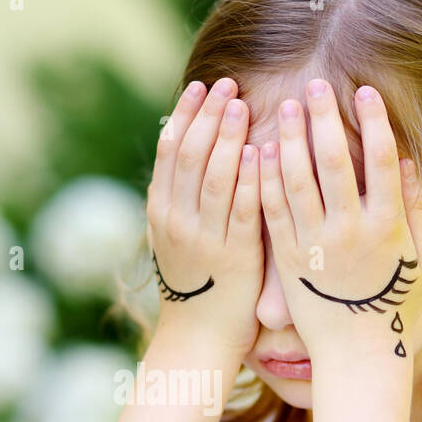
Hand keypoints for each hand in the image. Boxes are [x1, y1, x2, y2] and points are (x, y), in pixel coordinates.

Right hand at [146, 78, 262, 358]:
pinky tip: (259, 152)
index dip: (186, 115)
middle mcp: (177, 221)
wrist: (197, 338)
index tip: (200, 86)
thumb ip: (182, 197)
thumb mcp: (176, 236)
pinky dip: (249, 180)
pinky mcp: (235, 257)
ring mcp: (204, 239)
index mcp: (161, 211)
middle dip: (209, 116)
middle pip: (191, 155)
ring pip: (214, 177)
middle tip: (227, 84)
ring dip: (228, 138)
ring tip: (241, 105)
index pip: (170, 151)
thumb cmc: (196, 284)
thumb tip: (194, 150)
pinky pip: (242, 211)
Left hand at [259, 80, 421, 362]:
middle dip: (323, 119)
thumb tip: (409, 162)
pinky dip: (266, 178)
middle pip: (333, 161)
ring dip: (290, 139)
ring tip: (286, 108)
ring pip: (297, 181)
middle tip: (315, 85)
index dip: (373, 121)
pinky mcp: (288, 258)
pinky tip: (261, 149)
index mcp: (385, 224)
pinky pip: (273, 211)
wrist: (355, 349)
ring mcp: (315, 243)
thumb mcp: (418, 256)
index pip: (380, 160)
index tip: (364, 90)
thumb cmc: (391, 299)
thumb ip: (417, 209)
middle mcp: (349, 230)